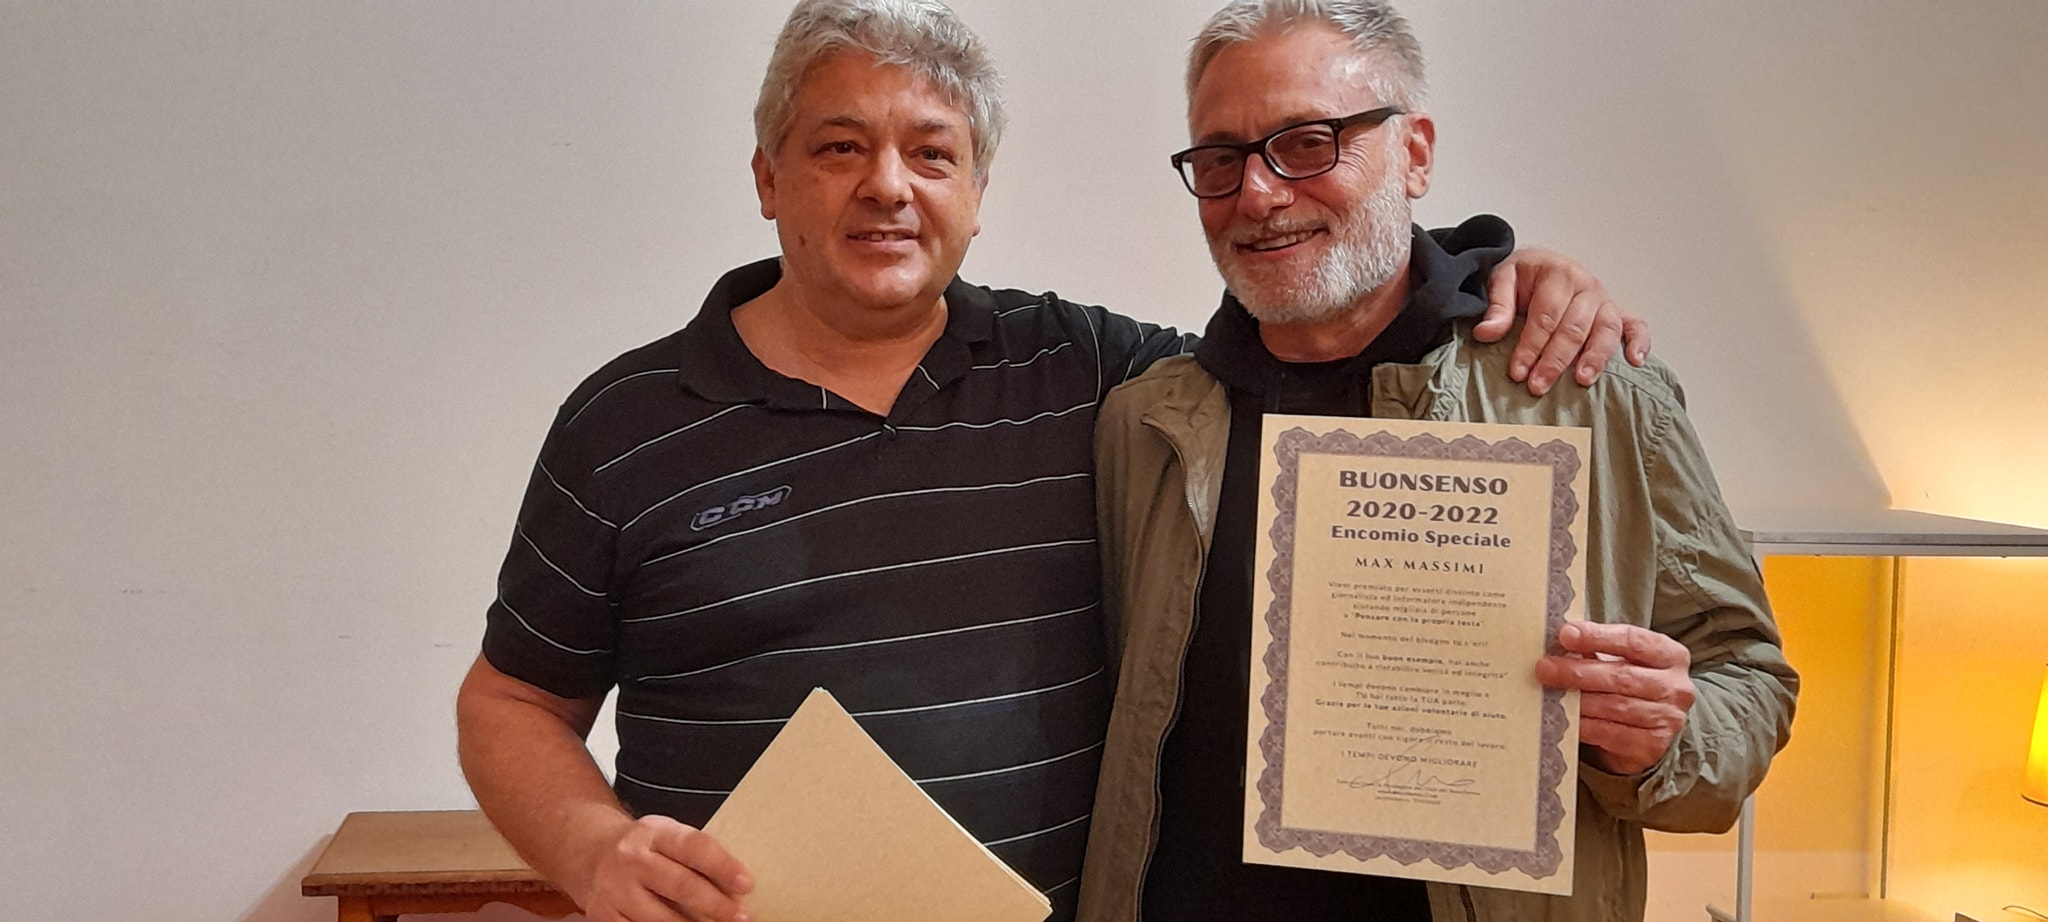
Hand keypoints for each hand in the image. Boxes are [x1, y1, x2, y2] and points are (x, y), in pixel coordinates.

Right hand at [575, 814, 753, 921]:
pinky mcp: (602, 916)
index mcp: (655, 833)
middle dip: (715, 905)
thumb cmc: (641, 847)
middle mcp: (632, 859)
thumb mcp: (666, 836)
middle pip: (680, 885)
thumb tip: (735, 883)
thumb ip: (695, 854)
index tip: (746, 884)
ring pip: (659, 918)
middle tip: (741, 917)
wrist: (588, 851)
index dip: (722, 866)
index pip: (694, 847)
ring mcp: (615, 889)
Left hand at [1475, 248, 1651, 394]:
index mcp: (1558, 274)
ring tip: (1582, 380)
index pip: (1545, 316)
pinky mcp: (1616, 311)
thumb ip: (1497, 306)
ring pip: (1606, 329)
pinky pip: (1635, 324)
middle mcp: (1586, 286)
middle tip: (1538, 385)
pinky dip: (1640, 341)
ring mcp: (1604, 300)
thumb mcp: (1502, 279)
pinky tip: (1636, 362)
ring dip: (1595, 357)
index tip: (1517, 372)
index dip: (1531, 346)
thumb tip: (1486, 332)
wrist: (1539, 265)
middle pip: (1574, 327)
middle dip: (1555, 360)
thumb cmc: (1523, 277)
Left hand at [1534, 621, 1695, 775]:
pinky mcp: (1652, 745)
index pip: (1633, 640)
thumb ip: (1598, 648)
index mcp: (1671, 655)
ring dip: (1577, 700)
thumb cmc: (1630, 683)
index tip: (1565, 634)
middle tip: (1545, 668)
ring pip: (1614, 707)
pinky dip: (1584, 725)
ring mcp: (1667, 719)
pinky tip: (1566, 717)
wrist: (1649, 728)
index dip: (1597, 637)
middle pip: (1621, 676)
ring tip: (1550, 693)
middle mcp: (1676, 687)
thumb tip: (1561, 639)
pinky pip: (1610, 733)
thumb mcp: (1623, 659)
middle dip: (1578, 671)